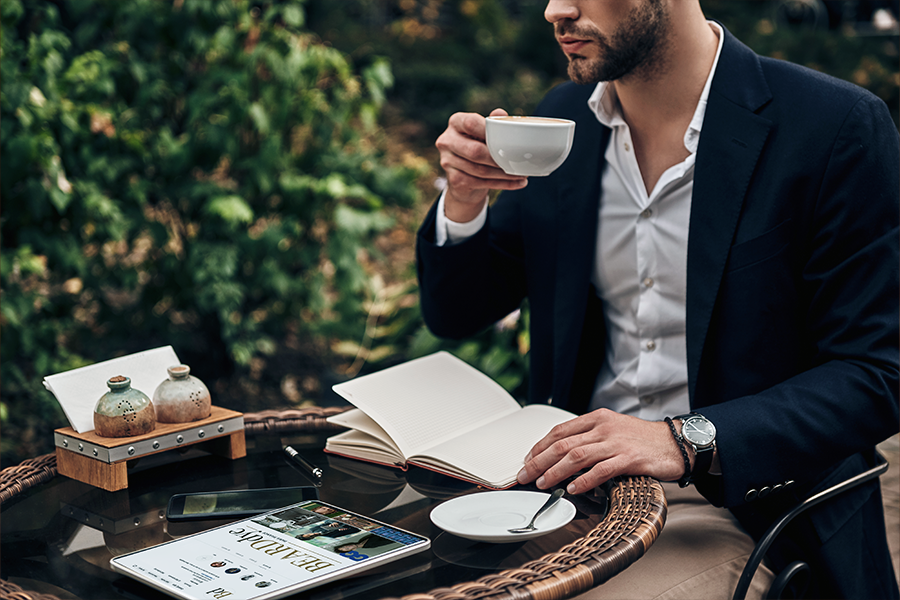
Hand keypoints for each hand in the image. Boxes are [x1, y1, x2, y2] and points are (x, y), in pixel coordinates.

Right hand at [435, 107, 527, 222]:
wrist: (464, 176)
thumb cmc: (478, 146)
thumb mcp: (485, 133)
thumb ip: (492, 124)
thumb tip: (501, 114)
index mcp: (456, 122)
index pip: (471, 123)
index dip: (489, 131)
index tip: (508, 138)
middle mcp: (447, 141)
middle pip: (475, 151)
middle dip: (498, 158)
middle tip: (518, 161)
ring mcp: (447, 161)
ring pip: (480, 170)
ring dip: (504, 174)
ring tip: (522, 173)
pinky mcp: (453, 179)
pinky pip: (480, 183)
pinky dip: (502, 184)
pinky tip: (517, 183)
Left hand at [516, 409, 689, 493]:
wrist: (676, 442)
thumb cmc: (643, 439)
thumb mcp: (613, 429)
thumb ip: (590, 437)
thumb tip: (562, 454)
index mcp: (597, 418)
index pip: (560, 431)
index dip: (540, 446)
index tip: (528, 459)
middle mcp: (604, 428)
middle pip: (563, 444)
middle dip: (540, 461)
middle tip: (526, 475)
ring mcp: (616, 442)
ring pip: (577, 456)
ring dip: (556, 471)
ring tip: (543, 483)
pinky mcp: (630, 458)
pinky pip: (601, 470)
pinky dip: (584, 480)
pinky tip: (573, 488)